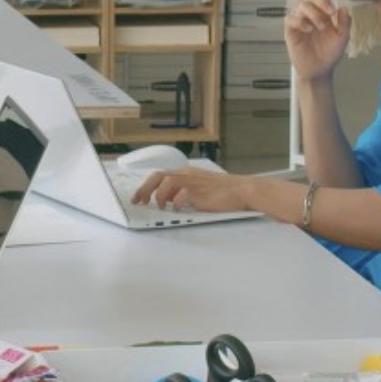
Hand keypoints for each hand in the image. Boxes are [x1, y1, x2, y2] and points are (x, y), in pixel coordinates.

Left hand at [131, 167, 255, 213]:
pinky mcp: (200, 193)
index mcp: (186, 172)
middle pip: (158, 177)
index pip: (160, 175)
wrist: (243, 190)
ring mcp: (193, 183)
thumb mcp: (200, 186)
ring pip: (167, 183)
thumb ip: (184, 191)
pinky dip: (175, 203)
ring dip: (159, 196)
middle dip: (144, 189)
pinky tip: (176, 209)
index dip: (145, 185)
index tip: (137, 197)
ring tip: (160, 207)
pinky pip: (181, 195)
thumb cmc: (224, 191)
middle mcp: (187, 175)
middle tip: (138, 202)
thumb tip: (169, 201)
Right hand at [285, 0, 351, 82]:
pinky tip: (309, 30)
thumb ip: (345, 23)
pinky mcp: (291, 31)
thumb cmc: (330, 53)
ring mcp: (300, 21)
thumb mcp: (343, 38)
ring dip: (315, 15)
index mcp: (324, 12)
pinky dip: (302, 22)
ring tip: (321, 27)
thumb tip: (343, 7)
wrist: (319, 70)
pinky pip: (292, 19)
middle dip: (321, 0)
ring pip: (303, 6)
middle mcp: (311, 13)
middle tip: (330, 12)